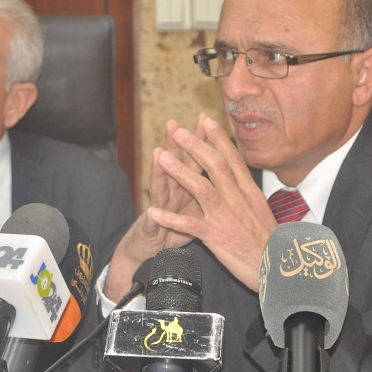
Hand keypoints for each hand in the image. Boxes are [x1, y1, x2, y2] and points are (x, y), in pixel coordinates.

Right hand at [103, 119, 208, 299]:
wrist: (149, 251)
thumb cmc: (175, 229)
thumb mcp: (194, 207)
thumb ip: (203, 189)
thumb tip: (222, 171)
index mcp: (187, 188)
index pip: (195, 160)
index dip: (200, 141)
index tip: (205, 120)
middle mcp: (172, 194)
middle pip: (175, 167)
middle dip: (176, 145)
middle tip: (174, 124)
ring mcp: (160, 210)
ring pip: (160, 189)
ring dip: (159, 173)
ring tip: (158, 155)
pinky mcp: (152, 230)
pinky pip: (154, 225)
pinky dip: (154, 220)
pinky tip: (151, 212)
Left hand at [149, 114, 276, 289]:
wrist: (277, 267)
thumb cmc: (271, 243)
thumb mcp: (263, 211)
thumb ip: (249, 194)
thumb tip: (241, 179)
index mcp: (249, 192)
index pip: (233, 159)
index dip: (219, 139)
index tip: (207, 121)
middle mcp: (237, 199)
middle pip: (216, 165)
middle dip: (196, 146)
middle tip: (179, 131)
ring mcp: (226, 217)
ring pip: (201, 188)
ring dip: (180, 171)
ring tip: (162, 158)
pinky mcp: (216, 236)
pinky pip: (190, 224)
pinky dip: (170, 218)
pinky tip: (153, 212)